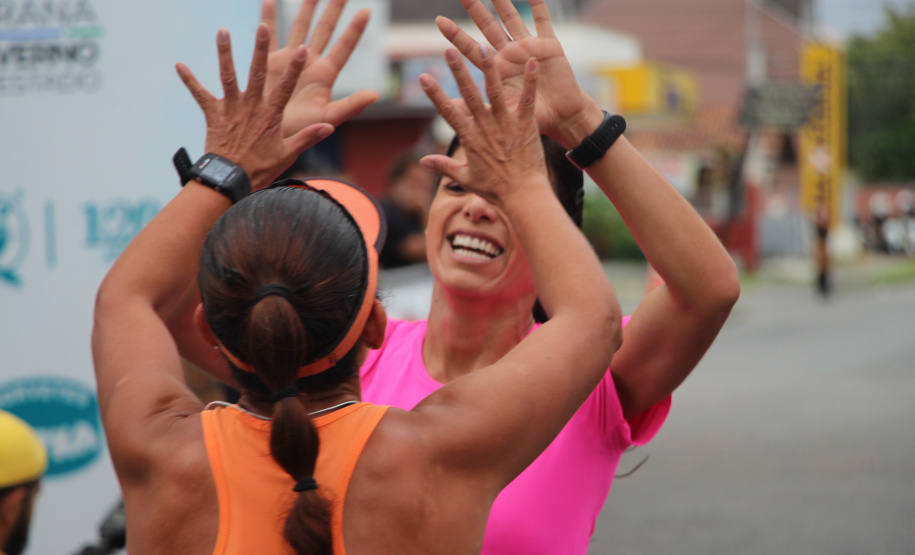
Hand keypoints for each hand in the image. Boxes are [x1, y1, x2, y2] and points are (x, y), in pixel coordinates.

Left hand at [176, 25, 333, 189]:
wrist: (230, 180)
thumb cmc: (260, 169)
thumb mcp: (288, 154)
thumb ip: (308, 137)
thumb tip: (329, 126)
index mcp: (271, 115)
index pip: (286, 87)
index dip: (295, 68)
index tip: (302, 50)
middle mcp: (251, 107)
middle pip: (257, 73)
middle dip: (260, 49)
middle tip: (262, 28)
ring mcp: (231, 109)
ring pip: (228, 76)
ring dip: (225, 53)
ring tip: (222, 32)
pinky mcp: (213, 115)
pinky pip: (200, 95)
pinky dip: (189, 80)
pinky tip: (179, 65)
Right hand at [260, 0, 378, 136]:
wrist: (271, 135)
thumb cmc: (302, 130)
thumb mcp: (328, 118)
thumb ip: (350, 106)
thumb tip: (375, 95)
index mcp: (326, 74)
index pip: (344, 47)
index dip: (355, 30)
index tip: (367, 11)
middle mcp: (310, 62)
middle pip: (325, 30)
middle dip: (333, 10)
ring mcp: (291, 59)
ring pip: (300, 26)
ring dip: (307, 8)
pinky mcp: (270, 61)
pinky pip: (271, 35)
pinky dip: (270, 18)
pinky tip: (270, 0)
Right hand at [418, 46, 548, 205]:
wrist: (523, 196)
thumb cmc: (495, 190)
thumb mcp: (466, 178)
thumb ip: (443, 166)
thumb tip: (423, 161)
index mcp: (469, 138)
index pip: (448, 112)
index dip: (435, 94)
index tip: (424, 77)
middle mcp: (485, 128)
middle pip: (468, 95)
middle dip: (458, 71)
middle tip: (449, 50)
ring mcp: (506, 124)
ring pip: (494, 91)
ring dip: (489, 69)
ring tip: (484, 48)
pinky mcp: (525, 125)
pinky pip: (527, 99)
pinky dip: (530, 81)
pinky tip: (531, 62)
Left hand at [437, 0, 599, 144]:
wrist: (561, 117)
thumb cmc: (532, 118)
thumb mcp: (502, 113)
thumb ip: (480, 107)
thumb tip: (451, 107)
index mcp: (496, 70)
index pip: (471, 49)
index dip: (456, 36)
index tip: (439, 21)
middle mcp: (510, 54)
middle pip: (488, 27)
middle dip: (475, 9)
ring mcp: (528, 46)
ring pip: (511, 18)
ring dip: (502, 2)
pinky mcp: (549, 45)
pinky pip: (543, 19)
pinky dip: (538, 4)